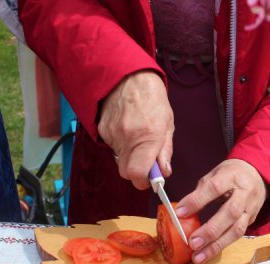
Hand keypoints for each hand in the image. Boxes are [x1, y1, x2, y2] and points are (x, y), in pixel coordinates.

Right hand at [98, 71, 173, 189]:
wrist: (128, 76)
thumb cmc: (152, 98)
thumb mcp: (167, 124)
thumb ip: (165, 151)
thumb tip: (164, 172)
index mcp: (148, 137)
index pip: (137, 174)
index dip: (143, 182)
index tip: (150, 179)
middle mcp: (128, 138)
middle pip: (126, 173)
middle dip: (137, 172)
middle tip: (146, 160)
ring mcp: (113, 134)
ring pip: (120, 160)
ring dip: (130, 155)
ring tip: (137, 135)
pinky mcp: (102, 131)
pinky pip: (113, 147)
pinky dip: (121, 144)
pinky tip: (127, 128)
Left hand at [175, 159, 267, 263]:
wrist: (258, 176)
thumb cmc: (231, 175)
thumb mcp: (215, 174)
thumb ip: (200, 191)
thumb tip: (182, 211)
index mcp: (232, 177)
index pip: (214, 188)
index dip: (197, 201)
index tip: (180, 213)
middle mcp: (244, 194)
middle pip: (230, 213)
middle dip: (210, 231)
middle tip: (192, 243)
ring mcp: (250, 209)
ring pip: (236, 229)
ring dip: (216, 245)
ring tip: (199, 257)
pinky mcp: (251, 221)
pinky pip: (237, 235)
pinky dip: (221, 245)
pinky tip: (208, 253)